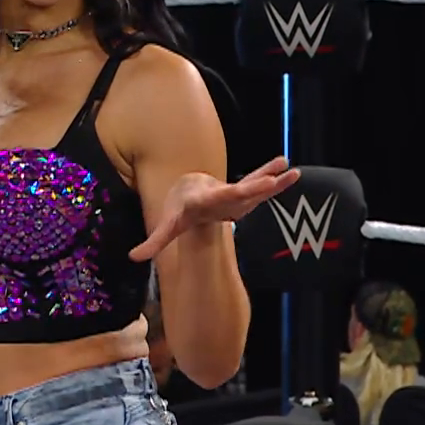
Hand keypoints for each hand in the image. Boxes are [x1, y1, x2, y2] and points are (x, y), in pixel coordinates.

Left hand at [129, 157, 299, 262]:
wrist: (190, 190)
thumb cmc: (181, 209)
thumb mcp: (168, 225)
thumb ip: (154, 241)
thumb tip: (133, 257)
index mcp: (204, 201)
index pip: (212, 200)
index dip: (218, 196)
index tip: (230, 191)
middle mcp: (222, 194)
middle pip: (238, 191)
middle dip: (252, 187)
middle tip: (267, 182)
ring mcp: (235, 193)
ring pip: (254, 184)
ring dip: (269, 177)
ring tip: (288, 167)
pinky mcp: (246, 194)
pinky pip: (262, 186)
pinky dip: (275, 180)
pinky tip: (291, 171)